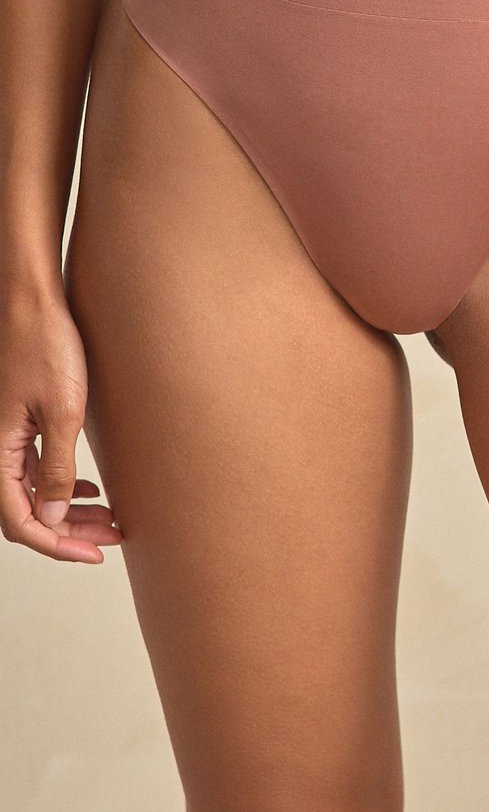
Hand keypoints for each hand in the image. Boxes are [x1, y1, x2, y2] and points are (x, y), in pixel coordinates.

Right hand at [0, 283, 120, 561]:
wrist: (35, 302)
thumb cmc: (46, 347)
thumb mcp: (62, 411)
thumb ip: (57, 469)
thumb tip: (52, 518)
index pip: (20, 522)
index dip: (57, 544)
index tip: (94, 554)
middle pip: (27, 513)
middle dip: (69, 533)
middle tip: (111, 539)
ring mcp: (9, 437)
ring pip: (35, 492)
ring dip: (70, 511)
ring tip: (109, 519)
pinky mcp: (22, 422)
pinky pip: (38, 468)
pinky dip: (64, 485)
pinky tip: (92, 489)